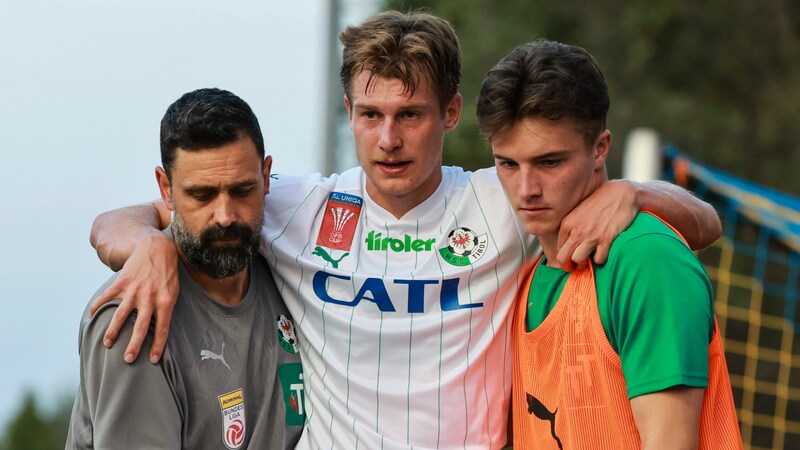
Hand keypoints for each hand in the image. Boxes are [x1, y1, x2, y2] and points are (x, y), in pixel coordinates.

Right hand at [90, 234, 178, 363]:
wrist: (157, 249)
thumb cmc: (167, 274)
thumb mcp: (173, 292)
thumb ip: (165, 309)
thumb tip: (159, 330)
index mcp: (165, 302)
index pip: (162, 329)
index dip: (158, 346)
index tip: (153, 360)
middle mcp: (149, 298)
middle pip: (140, 327)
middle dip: (134, 346)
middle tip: (128, 360)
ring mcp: (134, 290)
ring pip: (120, 316)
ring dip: (113, 332)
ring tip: (107, 344)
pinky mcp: (122, 282)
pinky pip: (107, 297)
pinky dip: (98, 307)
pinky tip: (93, 317)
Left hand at [556, 180, 638, 270]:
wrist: (622, 194)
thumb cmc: (601, 202)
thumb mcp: (579, 211)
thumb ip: (572, 226)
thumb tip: (568, 246)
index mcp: (567, 223)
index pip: (558, 249)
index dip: (564, 257)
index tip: (571, 258)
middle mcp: (576, 230)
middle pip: (563, 258)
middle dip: (569, 265)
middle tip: (577, 266)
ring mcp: (591, 235)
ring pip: (578, 260)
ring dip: (584, 263)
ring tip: (590, 259)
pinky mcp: (606, 239)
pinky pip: (598, 259)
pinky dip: (601, 259)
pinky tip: (603, 251)